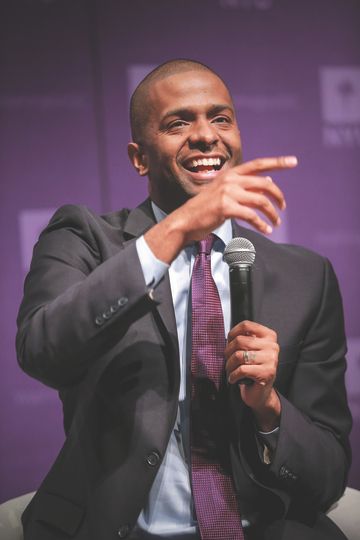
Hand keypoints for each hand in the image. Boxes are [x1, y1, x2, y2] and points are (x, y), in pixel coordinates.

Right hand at [145, 155, 296, 263]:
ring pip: (261, 201)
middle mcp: (230, 180)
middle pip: (264, 185)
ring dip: (272, 214)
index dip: (278, 162)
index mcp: (231, 174)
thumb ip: (245, 187)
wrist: (186, 221)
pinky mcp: (226, 207)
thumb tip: (269, 182)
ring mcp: (228, 193)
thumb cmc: (205, 208)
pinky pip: (251, 216)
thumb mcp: (224, 192)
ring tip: (275, 223)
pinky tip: (266, 230)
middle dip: (278, 197)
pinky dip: (261, 224)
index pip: (258, 164)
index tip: (294, 161)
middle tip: (282, 208)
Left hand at [225, 320, 280, 430]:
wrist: (261, 392)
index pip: (247, 325)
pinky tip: (233, 378)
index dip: (233, 332)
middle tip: (228, 360)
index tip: (229, 341)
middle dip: (228, 352)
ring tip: (230, 370)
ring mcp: (271, 359)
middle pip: (240, 341)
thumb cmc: (253, 368)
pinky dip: (233, 375)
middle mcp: (272, 346)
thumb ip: (244, 338)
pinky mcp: (267, 373)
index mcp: (269, 336)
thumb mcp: (250, 350)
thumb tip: (230, 334)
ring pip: (239, 356)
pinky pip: (241, 370)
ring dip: (229, 365)